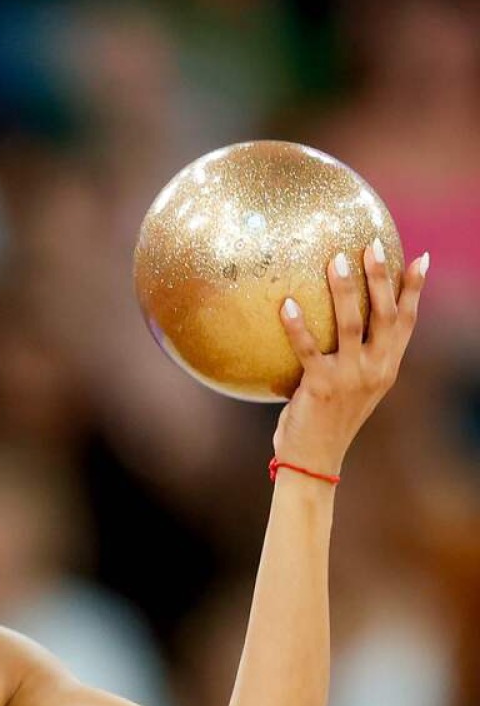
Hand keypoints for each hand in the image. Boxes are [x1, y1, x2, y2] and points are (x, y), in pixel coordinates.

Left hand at [273, 238, 428, 475]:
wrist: (315, 460)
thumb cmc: (326, 420)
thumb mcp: (350, 387)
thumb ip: (352, 357)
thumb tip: (333, 319)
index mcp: (386, 368)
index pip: (407, 322)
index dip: (414, 290)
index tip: (420, 258)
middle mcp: (374, 370)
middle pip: (384, 314)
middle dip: (381, 277)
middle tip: (372, 245)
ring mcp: (349, 378)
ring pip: (350, 324)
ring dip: (343, 289)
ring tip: (335, 259)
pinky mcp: (320, 387)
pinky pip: (307, 349)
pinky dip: (298, 325)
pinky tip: (286, 303)